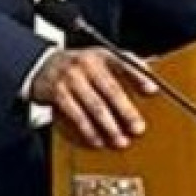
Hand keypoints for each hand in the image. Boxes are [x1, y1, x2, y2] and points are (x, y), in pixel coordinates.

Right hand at [30, 46, 153, 148]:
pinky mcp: (58, 93)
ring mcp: (71, 78)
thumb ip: (124, 62)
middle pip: (111, 90)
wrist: (42, 65)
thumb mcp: (100, 57)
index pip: (124, 63)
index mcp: (102, 55)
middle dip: (126, 111)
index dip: (139, 76)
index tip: (153, 89)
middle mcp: (87, 64)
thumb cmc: (79, 65)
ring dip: (109, 126)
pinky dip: (88, 130)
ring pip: (94, 106)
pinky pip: (76, 115)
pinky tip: (97, 140)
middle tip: (138, 128)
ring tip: (120, 141)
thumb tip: (153, 67)